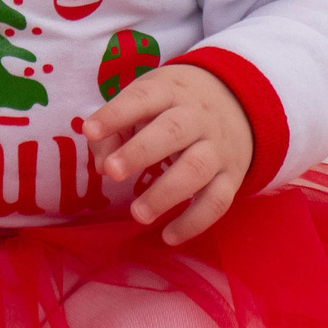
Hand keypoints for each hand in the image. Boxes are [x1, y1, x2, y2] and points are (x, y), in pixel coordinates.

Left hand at [82, 65, 254, 247]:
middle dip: (140, 152)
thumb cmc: (175, 104)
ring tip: (137, 214)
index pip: (142, 98)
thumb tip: (103, 166)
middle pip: (172, 131)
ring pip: (196, 168)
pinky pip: (217, 201)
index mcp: (170, 91)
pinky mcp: (232, 176)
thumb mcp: (146, 99)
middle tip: (112, 172)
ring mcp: (218, 147)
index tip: (90, 130)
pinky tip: (168, 236)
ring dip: (166, 193)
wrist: (237, 101)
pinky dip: (194, 222)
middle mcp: (197, 117)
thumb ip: (116, 128)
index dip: (115, 114)